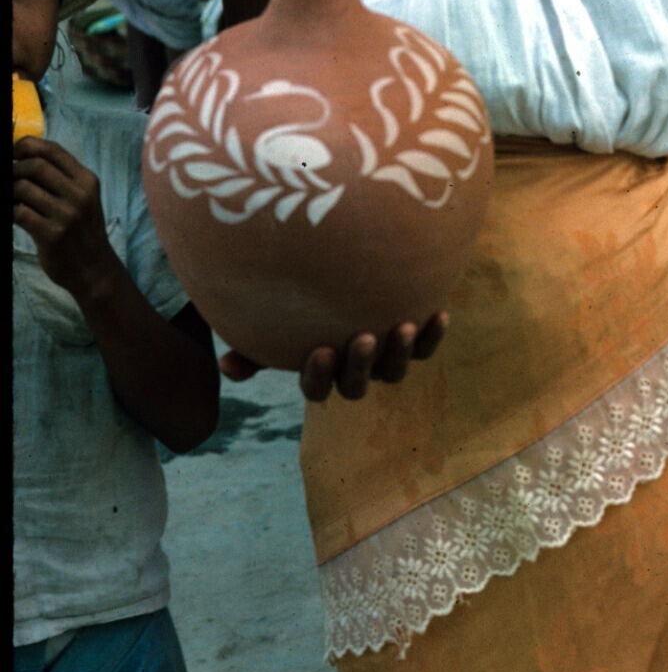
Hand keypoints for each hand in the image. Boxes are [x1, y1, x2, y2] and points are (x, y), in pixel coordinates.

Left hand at [12, 137, 114, 298]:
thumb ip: (62, 179)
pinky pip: (19, 213)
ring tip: (9, 198)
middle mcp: (80, 194)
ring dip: (9, 190)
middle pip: (36, 166)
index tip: (13, 153)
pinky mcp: (52, 234)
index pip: (53, 150)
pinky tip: (12, 214)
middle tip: (7, 178)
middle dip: (14, 168)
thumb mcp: (83, 200)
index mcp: (87, 181)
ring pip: (24, 188)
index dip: (27, 146)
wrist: (94, 269)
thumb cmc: (82, 231)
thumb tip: (23, 160)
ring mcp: (67, 215)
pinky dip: (10, 210)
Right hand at [217, 313, 449, 400]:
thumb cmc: (302, 308)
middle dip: (360, 364)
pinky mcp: (412, 341)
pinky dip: (432, 335)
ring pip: (394, 371)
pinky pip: (426, 348)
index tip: (319, 349)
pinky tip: (439, 313)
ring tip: (402, 326)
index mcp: (322, 374)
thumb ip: (253, 345)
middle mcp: (355, 372)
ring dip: (400, 353)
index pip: (318, 388)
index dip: (319, 375)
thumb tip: (225, 366)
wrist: (348, 283)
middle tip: (362, 337)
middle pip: (358, 385)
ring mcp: (384, 359)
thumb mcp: (275, 326)